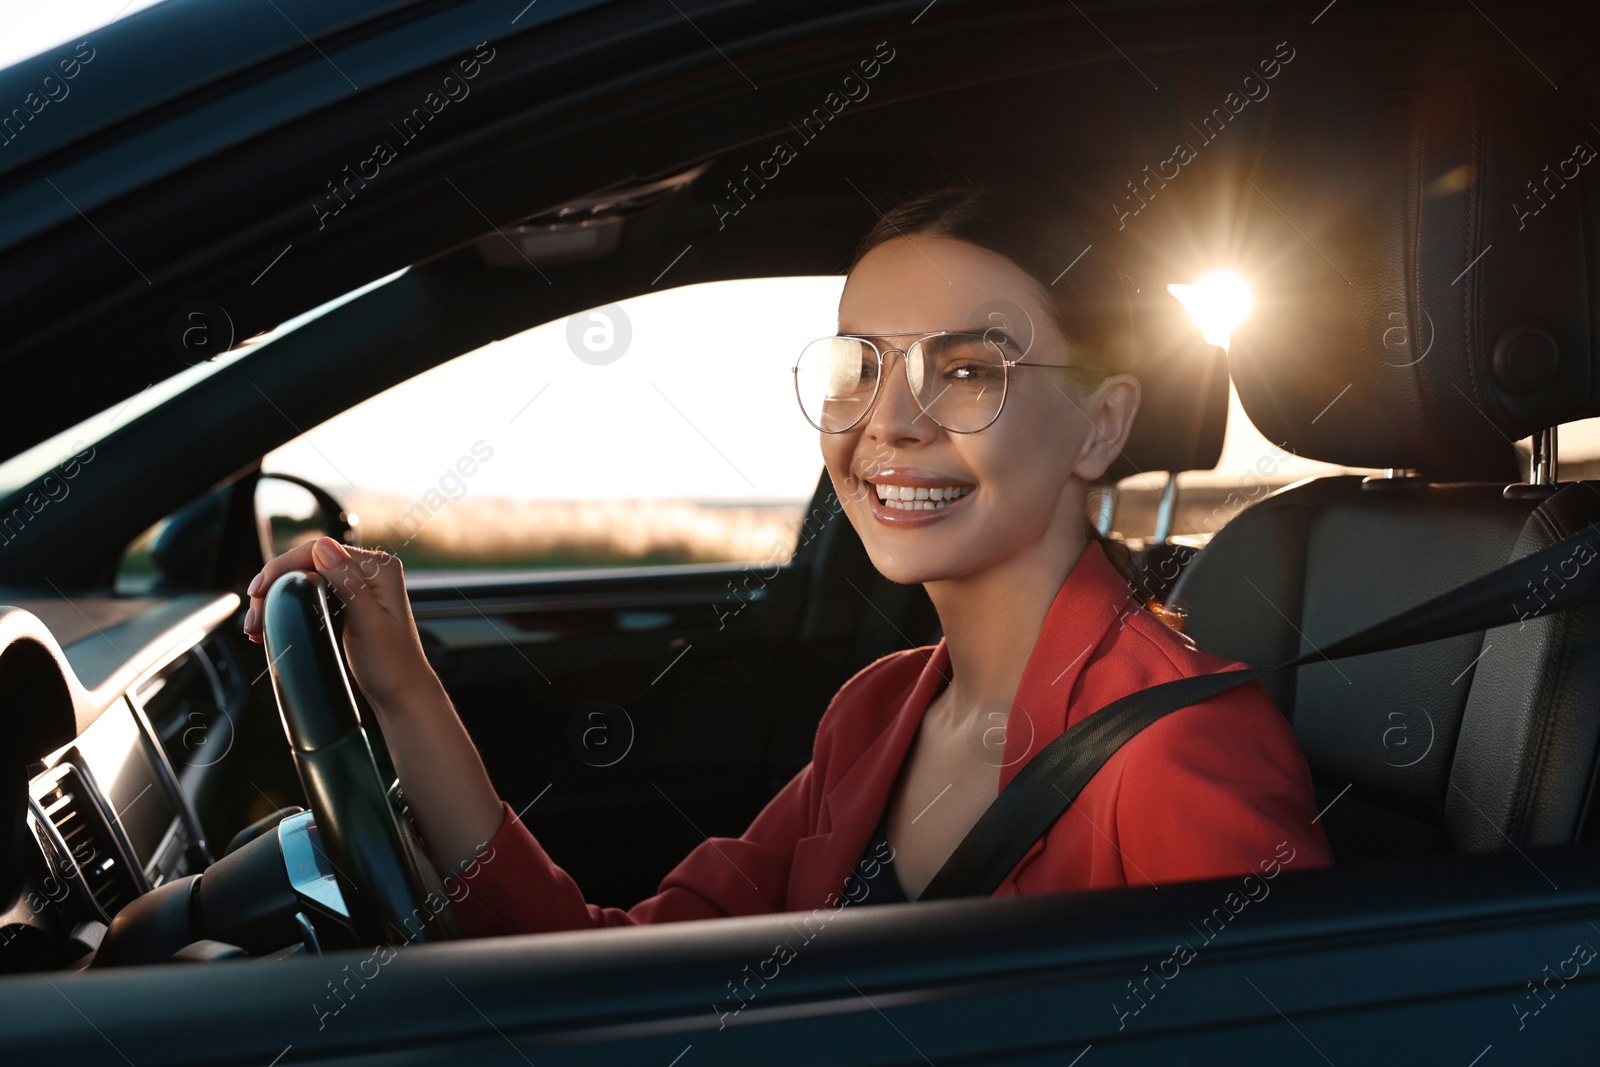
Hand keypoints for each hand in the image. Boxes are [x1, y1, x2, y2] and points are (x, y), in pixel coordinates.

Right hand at [242, 537, 434, 713]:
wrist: (401, 695)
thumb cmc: (392, 665)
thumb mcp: (368, 623)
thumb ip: (349, 583)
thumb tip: (324, 546)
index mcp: (379, 569)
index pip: (320, 551)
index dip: (283, 567)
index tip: (258, 591)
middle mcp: (368, 573)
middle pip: (307, 564)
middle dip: (274, 587)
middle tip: (252, 618)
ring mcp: (356, 588)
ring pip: (303, 581)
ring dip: (275, 599)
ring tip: (255, 627)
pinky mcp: (345, 606)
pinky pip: (309, 596)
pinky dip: (286, 609)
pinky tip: (269, 626)